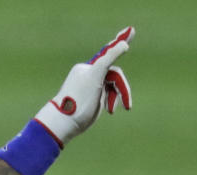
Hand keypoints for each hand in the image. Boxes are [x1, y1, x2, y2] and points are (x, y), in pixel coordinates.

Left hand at [34, 27, 134, 147]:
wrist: (65, 122)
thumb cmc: (79, 100)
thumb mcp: (96, 76)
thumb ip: (109, 58)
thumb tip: (123, 44)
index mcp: (89, 67)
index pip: (108, 52)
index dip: (120, 41)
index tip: (132, 30)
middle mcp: (89, 74)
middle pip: (115, 75)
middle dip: (122, 89)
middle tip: (128, 105)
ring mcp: (91, 86)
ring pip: (114, 86)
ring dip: (116, 97)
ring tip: (111, 110)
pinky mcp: (93, 97)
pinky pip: (109, 95)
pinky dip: (112, 101)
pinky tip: (108, 110)